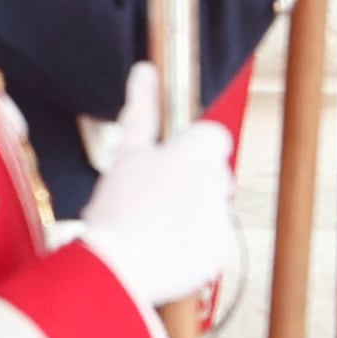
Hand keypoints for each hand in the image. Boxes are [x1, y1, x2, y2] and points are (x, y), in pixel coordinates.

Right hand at [70, 77, 241, 316]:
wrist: (114, 267)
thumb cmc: (116, 208)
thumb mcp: (126, 154)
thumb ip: (141, 111)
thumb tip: (144, 70)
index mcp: (200, 152)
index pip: (214, 138)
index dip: (190, 152)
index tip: (167, 166)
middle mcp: (219, 181)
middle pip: (214, 174)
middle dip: (191, 184)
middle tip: (152, 201)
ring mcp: (222, 217)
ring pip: (210, 208)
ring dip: (191, 214)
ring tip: (152, 228)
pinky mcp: (220, 251)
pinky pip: (210, 241)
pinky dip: (193, 245)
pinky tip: (162, 248)